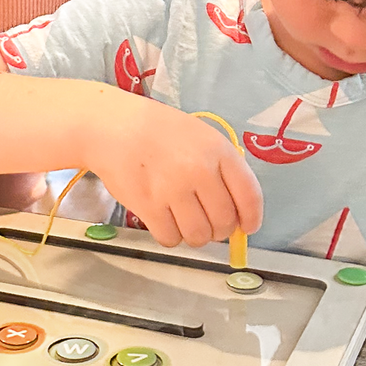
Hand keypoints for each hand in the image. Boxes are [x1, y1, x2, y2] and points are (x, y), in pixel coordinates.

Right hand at [83, 93, 262, 248]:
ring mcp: (173, 190)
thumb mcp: (201, 137)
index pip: (249, 195)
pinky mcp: (148, 207)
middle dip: (219, 229)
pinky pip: (171, 239)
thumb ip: (222, 170)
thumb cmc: (160, 131)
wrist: (114, 126)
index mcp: (219, 151)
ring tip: (183, 220)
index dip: (251, 218)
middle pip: (225, 222)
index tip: (247, 228)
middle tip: (207, 221)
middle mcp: (200, 171)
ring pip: (199, 236)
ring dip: (195, 235)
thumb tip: (238, 213)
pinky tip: (164, 220)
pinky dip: (170, 236)